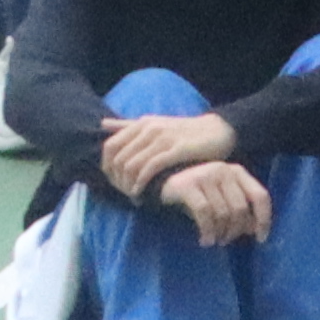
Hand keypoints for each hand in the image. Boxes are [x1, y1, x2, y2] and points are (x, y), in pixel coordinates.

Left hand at [96, 106, 236, 199]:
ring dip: (128, 185)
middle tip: (123, 194)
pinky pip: (150, 168)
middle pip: (118, 159)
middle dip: (117, 180)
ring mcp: (163, 138)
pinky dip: (142, 184)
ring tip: (133, 196)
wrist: (218, 131)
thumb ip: (128, 124)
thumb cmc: (184, 131)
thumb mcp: (155, 123)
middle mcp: (150, 128)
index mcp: (142, 123)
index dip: (107, 167)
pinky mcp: (176, 149)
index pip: (110, 147)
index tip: (114, 182)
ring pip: (132, 165)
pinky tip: (142, 194)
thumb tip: (102, 123)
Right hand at [171, 162, 274, 248]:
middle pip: (240, 208)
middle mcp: (224, 170)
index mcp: (237, 172)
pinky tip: (205, 240)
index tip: (261, 238)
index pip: (260, 196)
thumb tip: (254, 229)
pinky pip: (204, 213)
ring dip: (220, 233)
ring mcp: (205, 175)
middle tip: (226, 241)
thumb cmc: (197, 193)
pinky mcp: (187, 185)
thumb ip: (238, 210)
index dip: (264, 219)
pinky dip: (207, 230)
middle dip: (236, 230)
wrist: (161, 181)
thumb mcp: (221, 199)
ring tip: (214, 241)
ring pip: (223, 213)